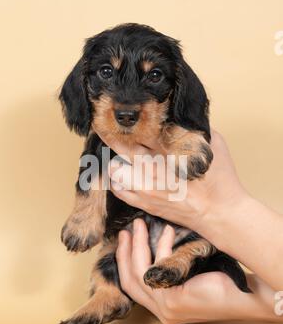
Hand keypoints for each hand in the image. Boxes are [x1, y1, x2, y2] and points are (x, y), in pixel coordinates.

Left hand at [105, 129, 247, 233]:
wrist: (219, 213)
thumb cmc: (220, 178)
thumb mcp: (214, 143)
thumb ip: (192, 127)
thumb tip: (177, 115)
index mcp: (168, 151)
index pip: (138, 129)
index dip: (125, 119)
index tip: (115, 110)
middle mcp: (152, 169)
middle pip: (120, 147)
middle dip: (110, 134)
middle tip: (103, 125)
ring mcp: (145, 188)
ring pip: (115, 169)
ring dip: (115, 159)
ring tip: (119, 153)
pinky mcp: (144, 203)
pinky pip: (118, 189)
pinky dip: (117, 179)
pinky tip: (123, 173)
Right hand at [116, 219, 281, 323]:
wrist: (243, 294)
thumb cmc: (219, 282)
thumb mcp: (185, 275)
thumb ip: (166, 268)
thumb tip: (151, 240)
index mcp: (163, 307)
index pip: (132, 285)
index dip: (125, 260)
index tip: (125, 239)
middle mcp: (161, 311)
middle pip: (129, 280)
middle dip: (125, 253)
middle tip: (126, 231)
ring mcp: (165, 308)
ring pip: (139, 272)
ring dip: (138, 245)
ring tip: (140, 226)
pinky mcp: (172, 300)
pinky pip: (158, 267)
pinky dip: (162, 245)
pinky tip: (169, 232)